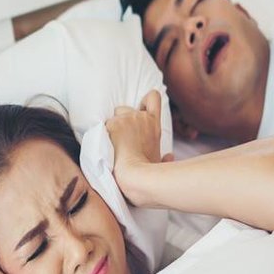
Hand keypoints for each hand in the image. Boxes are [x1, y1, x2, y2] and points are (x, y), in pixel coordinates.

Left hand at [105, 90, 172, 204]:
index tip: (140, 109)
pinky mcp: (114, 124)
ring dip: (112, 127)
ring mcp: (127, 119)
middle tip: (121, 140)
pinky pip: (104, 126)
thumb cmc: (148, 173)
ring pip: (113, 117)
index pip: (153, 97)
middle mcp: (142, 117)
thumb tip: (170, 156)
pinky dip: (104, 135)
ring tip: (113, 145)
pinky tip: (107, 146)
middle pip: (126, 109)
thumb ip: (164, 157)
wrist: (135, 175)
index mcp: (154, 125)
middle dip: (122, 121)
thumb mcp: (159, 162)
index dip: (145, 100)